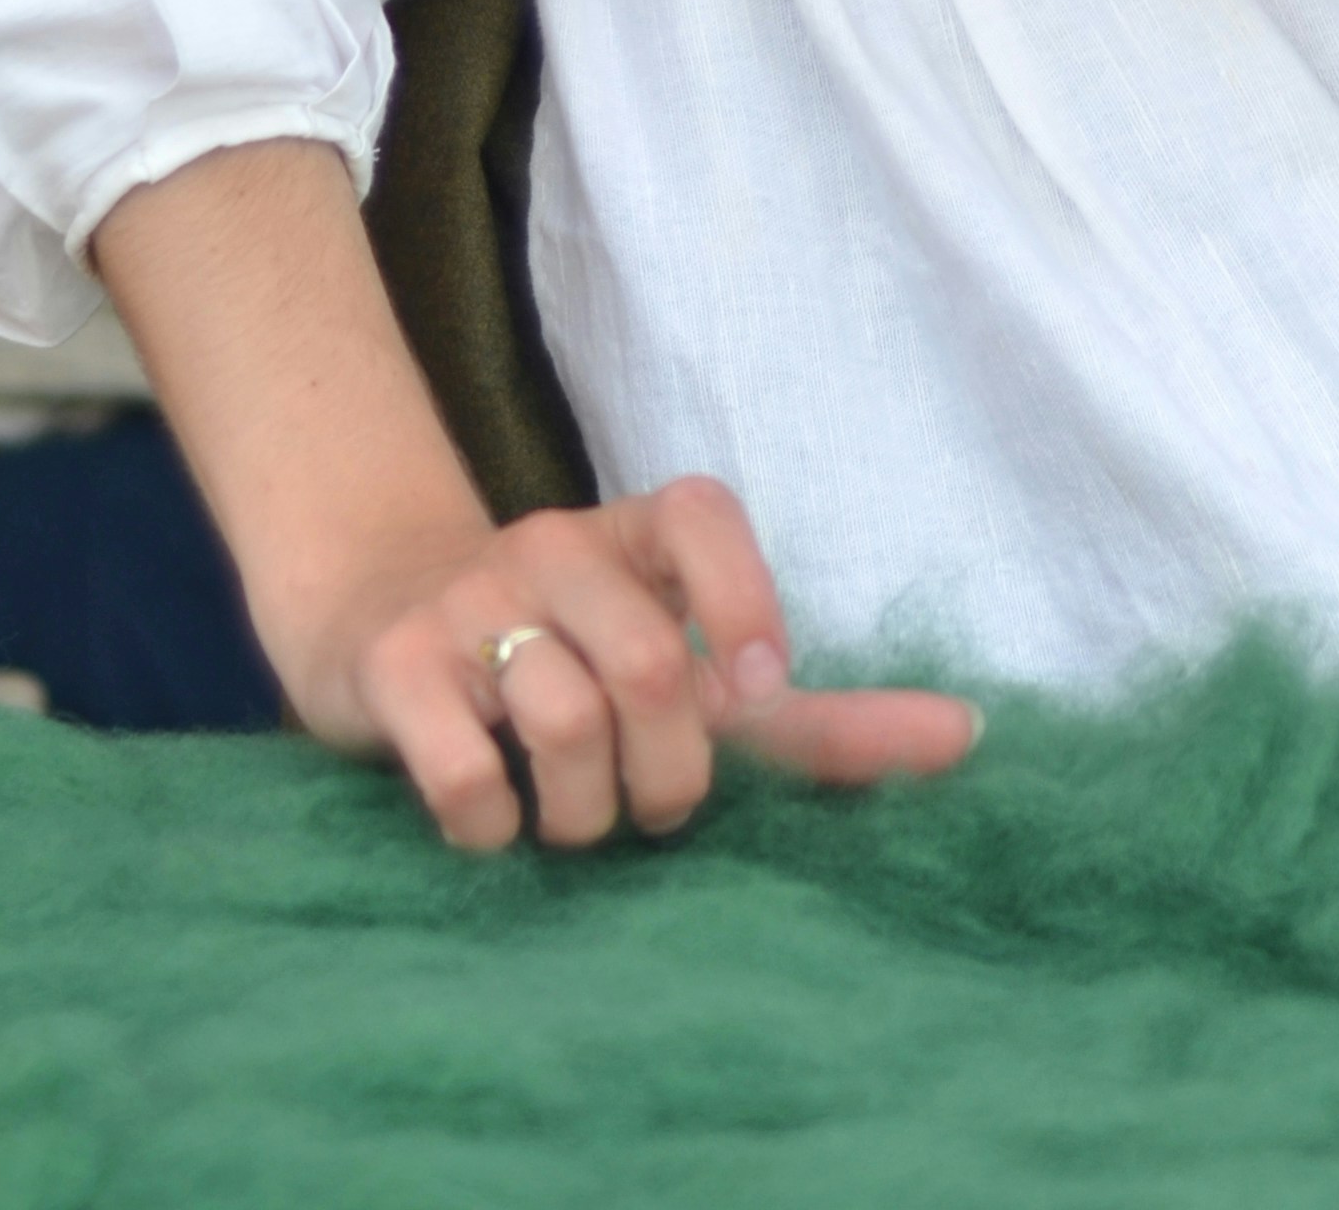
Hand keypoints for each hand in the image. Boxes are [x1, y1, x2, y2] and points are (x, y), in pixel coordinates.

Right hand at [90, 142, 974, 855]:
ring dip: (582, 811)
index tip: (755, 687)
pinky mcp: (392, 665)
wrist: (372, 617)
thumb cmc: (566, 658)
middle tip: (653, 809)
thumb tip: (967, 739)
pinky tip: (491, 824)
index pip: (704, 512)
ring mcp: (468, 599)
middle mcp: (553, 547)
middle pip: (647, 666)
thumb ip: (812, 717)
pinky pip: (463, 767)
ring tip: (572, 820)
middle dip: (668, 774)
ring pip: (560, 718)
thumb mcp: (684, 673)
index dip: (743, 599)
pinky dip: (492, 826)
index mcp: (635, 536)